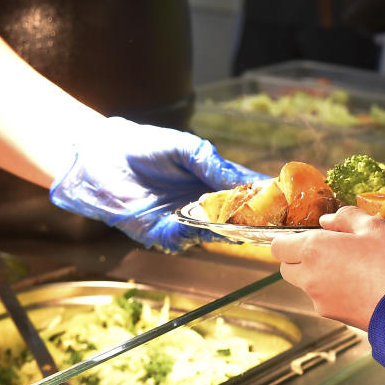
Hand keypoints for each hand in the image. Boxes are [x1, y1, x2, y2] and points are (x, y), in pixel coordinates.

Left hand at [49, 116, 266, 251]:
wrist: (101, 154)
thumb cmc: (145, 146)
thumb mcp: (187, 148)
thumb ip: (214, 164)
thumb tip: (245, 180)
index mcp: (212, 181)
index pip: (245, 192)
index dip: (264, 196)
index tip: (284, 198)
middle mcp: (202, 204)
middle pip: (234, 218)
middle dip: (251, 219)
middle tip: (268, 219)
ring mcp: (182, 219)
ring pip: (211, 232)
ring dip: (224, 229)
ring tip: (237, 222)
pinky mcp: (158, 231)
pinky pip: (180, 238)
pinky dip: (190, 233)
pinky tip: (199, 224)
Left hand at [271, 206, 384, 329]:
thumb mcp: (375, 226)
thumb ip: (346, 217)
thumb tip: (327, 221)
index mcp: (314, 249)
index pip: (278, 245)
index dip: (288, 238)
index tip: (308, 235)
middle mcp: (310, 276)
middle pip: (286, 267)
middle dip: (301, 257)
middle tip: (331, 249)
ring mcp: (320, 300)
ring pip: (306, 284)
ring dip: (318, 274)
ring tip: (352, 267)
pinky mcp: (333, 316)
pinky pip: (324, 299)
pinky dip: (333, 290)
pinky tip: (361, 284)